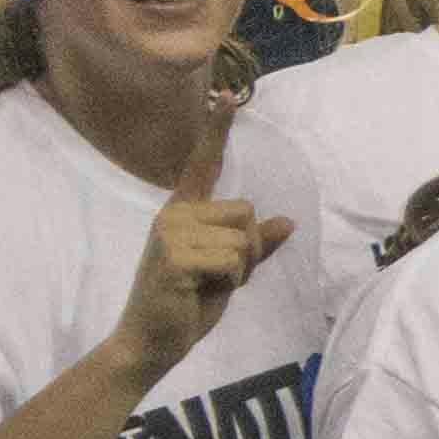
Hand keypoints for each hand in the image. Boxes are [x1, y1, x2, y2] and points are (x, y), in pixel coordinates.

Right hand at [104, 93, 294, 372]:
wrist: (150, 343)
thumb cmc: (186, 307)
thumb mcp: (229, 273)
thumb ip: (253, 247)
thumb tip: (287, 222)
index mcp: (184, 212)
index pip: (203, 163)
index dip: (216, 129)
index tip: (226, 94)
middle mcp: (174, 214)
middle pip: (247, 211)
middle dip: (248, 250)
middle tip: (216, 277)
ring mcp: (171, 232)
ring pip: (244, 238)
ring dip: (239, 270)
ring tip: (205, 285)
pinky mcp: (175, 256)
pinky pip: (233, 260)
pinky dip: (230, 282)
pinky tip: (199, 292)